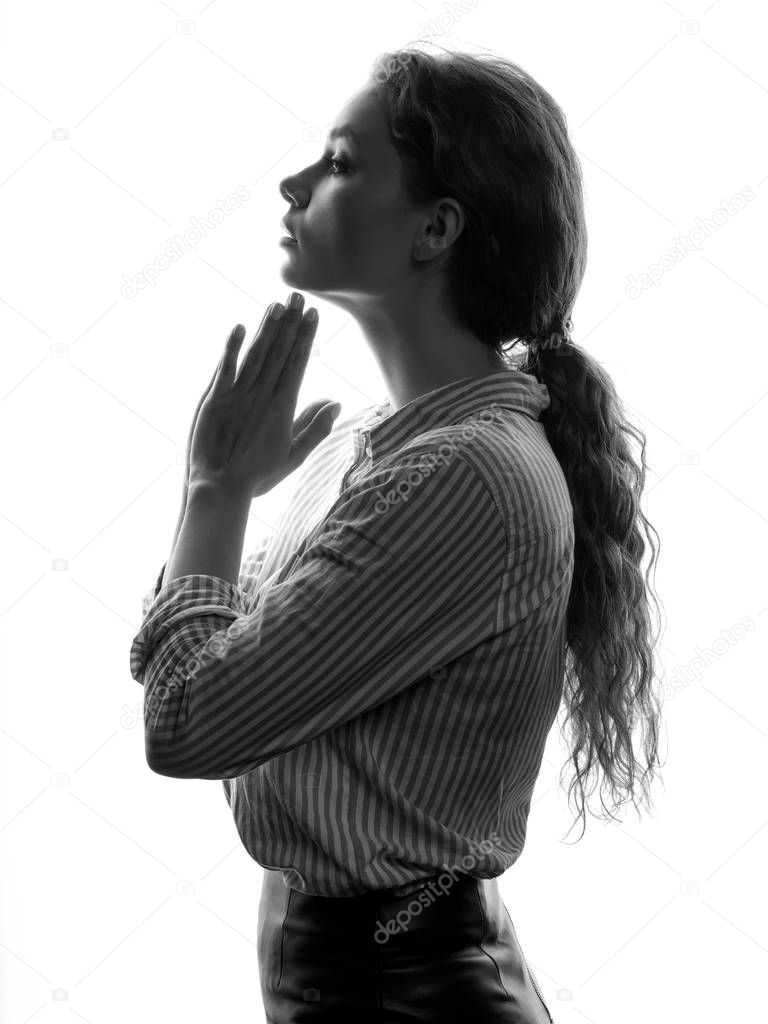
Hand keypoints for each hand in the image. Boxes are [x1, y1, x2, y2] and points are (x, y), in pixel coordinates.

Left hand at [187, 293, 340, 501]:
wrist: (221, 488)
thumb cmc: (257, 477)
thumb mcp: (294, 456)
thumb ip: (316, 427)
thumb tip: (336, 403)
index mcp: (284, 408)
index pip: (298, 363)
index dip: (306, 337)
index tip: (313, 314)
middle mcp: (263, 396)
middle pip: (280, 352)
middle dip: (291, 322)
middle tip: (298, 296)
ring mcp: (237, 395)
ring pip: (256, 354)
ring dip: (267, 328)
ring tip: (277, 304)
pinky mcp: (214, 400)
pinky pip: (225, 367)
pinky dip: (232, 347)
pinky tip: (240, 327)